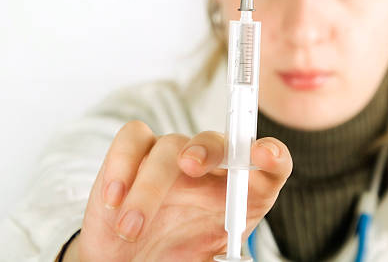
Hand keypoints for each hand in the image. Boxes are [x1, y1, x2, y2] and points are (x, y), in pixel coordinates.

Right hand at [70, 120, 291, 261]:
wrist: (131, 256)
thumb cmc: (177, 253)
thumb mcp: (208, 260)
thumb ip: (228, 259)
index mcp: (241, 189)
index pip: (271, 163)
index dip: (273, 155)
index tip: (267, 157)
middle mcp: (211, 166)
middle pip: (220, 141)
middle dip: (208, 149)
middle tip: (190, 166)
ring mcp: (173, 152)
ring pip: (170, 146)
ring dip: (149, 188)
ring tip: (131, 230)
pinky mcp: (137, 149)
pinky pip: (132, 138)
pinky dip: (121, 165)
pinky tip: (115, 200)